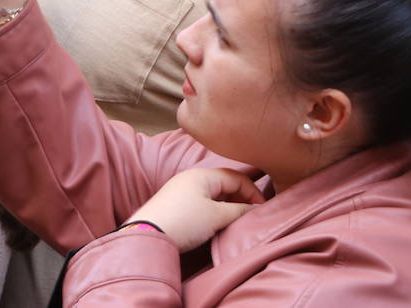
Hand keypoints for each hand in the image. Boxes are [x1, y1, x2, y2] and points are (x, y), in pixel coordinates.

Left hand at [124, 167, 264, 252]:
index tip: (263, 210)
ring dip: (228, 206)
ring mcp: (181, 191)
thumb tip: (255, 209)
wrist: (147, 235)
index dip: (253, 191)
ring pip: (213, 195)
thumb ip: (239, 210)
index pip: (236, 177)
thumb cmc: (184, 221)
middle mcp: (191, 178)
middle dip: (241, 198)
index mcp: (203, 175)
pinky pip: (202, 203)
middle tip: (252, 216)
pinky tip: (217, 224)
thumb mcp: (217, 216)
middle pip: (224, 184)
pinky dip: (215, 211)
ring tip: (237, 221)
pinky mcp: (175, 205)